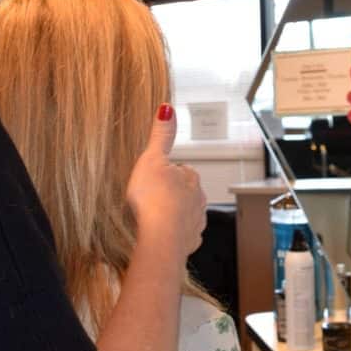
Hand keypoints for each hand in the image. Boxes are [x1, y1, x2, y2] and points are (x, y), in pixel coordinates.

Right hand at [125, 104, 205, 257]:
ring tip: (158, 217)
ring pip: (187, 213)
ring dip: (175, 214)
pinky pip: (184, 235)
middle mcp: (199, 198)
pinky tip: (163, 235)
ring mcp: (196, 221)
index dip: (168, 172)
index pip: (182, 170)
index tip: (157, 176)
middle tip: (155, 196)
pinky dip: (176, 234)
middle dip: (174, 193)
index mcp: (190, 178)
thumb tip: (167, 108)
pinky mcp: (191, 241)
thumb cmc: (154, 198)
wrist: (161, 237)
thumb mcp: (152, 158)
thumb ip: (161, 135)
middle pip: (186, 192)